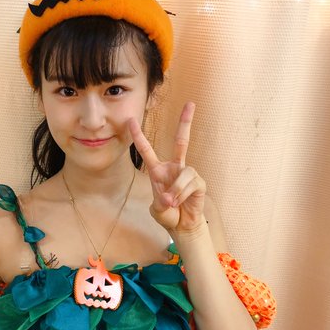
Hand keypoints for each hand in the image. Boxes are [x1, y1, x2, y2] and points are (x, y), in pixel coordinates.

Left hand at [129, 102, 206, 233]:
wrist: (182, 226)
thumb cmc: (168, 214)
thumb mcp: (157, 209)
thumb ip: (160, 202)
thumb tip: (170, 197)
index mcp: (158, 171)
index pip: (147, 150)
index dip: (138, 135)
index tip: (130, 120)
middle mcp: (174, 168)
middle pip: (182, 140)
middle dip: (185, 122)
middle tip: (190, 103)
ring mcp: (187, 174)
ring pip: (184, 173)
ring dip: (176, 191)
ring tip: (171, 203)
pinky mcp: (199, 182)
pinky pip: (190, 183)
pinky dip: (182, 195)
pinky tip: (180, 202)